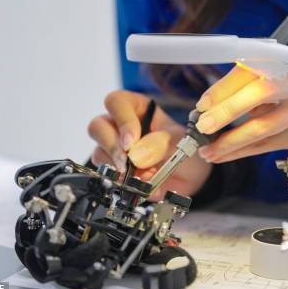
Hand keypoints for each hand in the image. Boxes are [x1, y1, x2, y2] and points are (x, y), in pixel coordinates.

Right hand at [88, 90, 211, 199]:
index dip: (122, 120)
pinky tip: (142, 186)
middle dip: (113, 147)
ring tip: (144, 176)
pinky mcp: (113, 170)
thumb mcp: (179, 142)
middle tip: (129, 163)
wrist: (189, 174)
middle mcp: (119, 125)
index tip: (132, 142)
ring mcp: (113, 148)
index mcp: (136, 108)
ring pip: (99, 152)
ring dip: (119, 168)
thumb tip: (138, 156)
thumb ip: (160, 145)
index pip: (116, 102)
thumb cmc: (183, 147)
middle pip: (98, 127)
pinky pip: (107, 175)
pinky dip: (124, 183)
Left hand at [195, 65, 287, 162]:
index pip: (252, 70)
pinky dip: (239, 153)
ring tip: (206, 150)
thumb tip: (205, 108)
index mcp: (286, 66)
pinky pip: (265, 146)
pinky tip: (220, 156)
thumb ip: (242, 90)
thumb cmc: (286, 101)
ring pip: (261, 128)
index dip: (224, 87)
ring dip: (228, 142)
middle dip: (227, 110)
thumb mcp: (269, 87)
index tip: (202, 105)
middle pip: (261, 93)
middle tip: (203, 126)